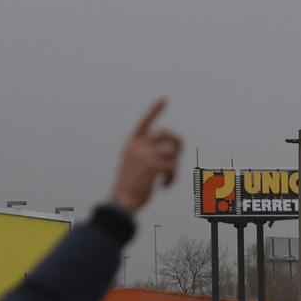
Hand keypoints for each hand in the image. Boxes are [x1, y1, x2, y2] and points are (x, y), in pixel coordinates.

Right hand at [110, 98, 183, 213]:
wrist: (121, 202)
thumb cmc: (130, 187)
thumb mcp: (134, 164)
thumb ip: (147, 154)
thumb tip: (171, 152)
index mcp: (131, 144)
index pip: (145, 121)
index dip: (155, 109)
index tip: (165, 98)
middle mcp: (137, 145)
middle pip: (166, 132)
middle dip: (178, 141)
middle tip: (178, 153)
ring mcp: (144, 154)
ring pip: (172, 153)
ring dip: (174, 168)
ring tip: (167, 178)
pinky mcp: (152, 165)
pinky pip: (172, 167)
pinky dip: (172, 178)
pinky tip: (164, 186)